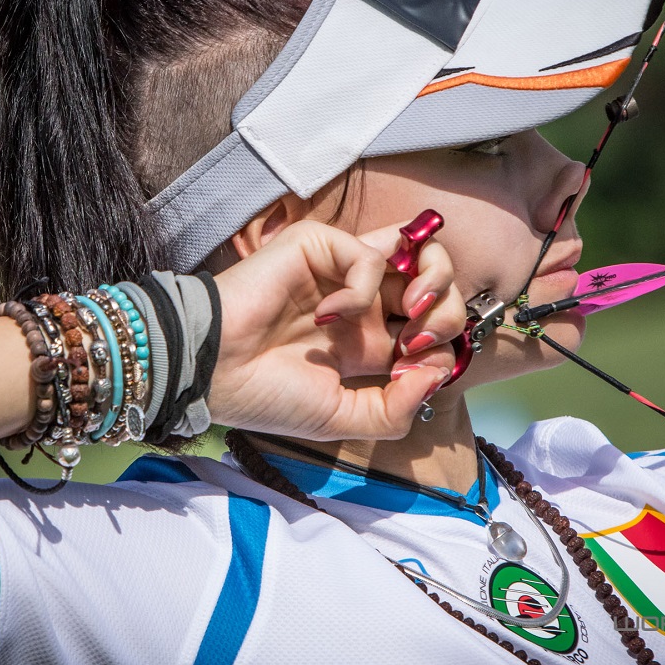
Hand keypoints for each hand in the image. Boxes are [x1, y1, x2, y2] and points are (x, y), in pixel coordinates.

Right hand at [210, 218, 464, 439]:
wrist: (214, 372)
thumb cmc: (266, 395)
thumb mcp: (343, 418)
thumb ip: (396, 407)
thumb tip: (440, 370)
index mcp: (367, 343)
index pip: (432, 327)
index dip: (445, 346)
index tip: (419, 372)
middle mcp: (362, 303)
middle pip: (437, 283)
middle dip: (450, 311)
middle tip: (421, 340)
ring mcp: (342, 273)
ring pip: (419, 249)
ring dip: (433, 283)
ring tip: (411, 313)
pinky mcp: (320, 247)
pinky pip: (370, 255)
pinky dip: (362, 289)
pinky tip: (328, 314)